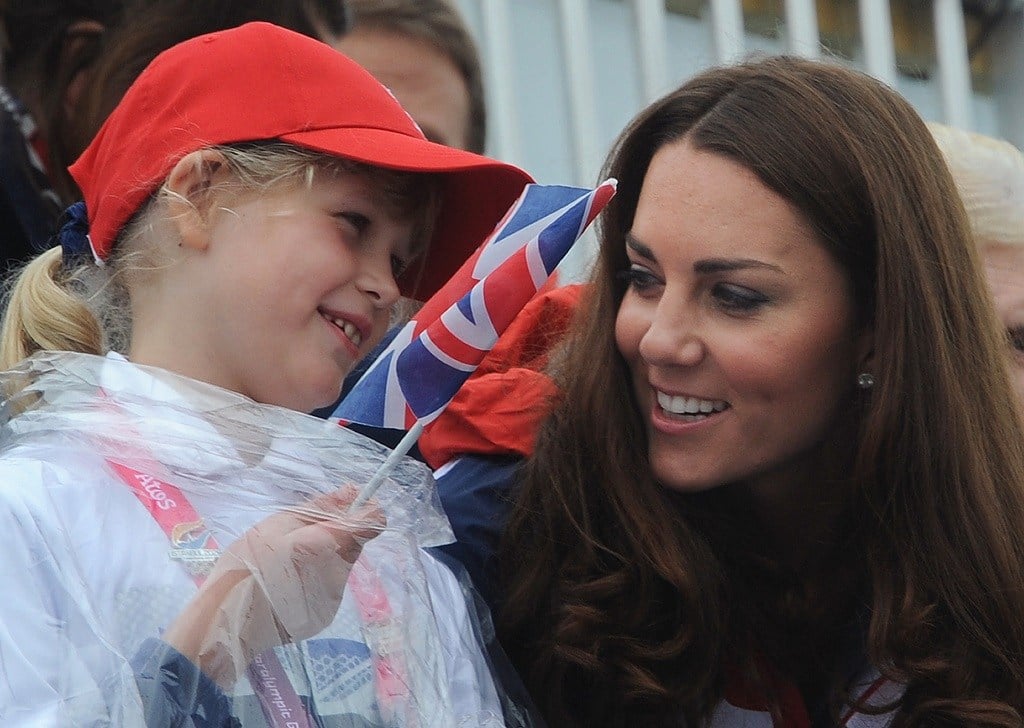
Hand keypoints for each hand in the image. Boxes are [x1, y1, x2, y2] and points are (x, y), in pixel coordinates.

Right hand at [163, 486, 383, 686]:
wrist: (227, 619)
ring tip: (285, 564)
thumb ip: (319, 507)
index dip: (365, 510)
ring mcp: (335, 597)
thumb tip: (351, 491)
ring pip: (339, 564)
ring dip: (323, 557)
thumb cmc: (248, 564)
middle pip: (354, 542)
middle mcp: (340, 572)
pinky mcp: (325, 615)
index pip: (373, 522)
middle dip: (335, 533)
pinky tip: (286, 585)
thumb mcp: (277, 524)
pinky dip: (314, 579)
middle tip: (297, 537)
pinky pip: (328, 586)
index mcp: (330, 545)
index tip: (348, 506)